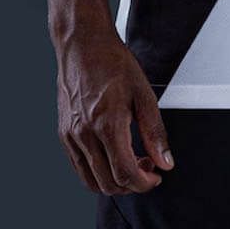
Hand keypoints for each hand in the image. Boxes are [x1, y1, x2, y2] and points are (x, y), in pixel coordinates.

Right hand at [56, 30, 174, 195]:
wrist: (83, 44)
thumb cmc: (112, 62)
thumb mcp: (143, 93)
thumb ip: (155, 132)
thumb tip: (165, 162)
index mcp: (107, 124)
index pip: (124, 174)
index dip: (143, 183)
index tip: (155, 177)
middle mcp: (84, 134)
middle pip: (108, 183)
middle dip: (131, 184)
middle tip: (146, 166)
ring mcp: (71, 135)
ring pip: (90, 180)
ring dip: (114, 181)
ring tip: (130, 162)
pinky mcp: (63, 133)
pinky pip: (79, 166)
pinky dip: (97, 171)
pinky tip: (112, 154)